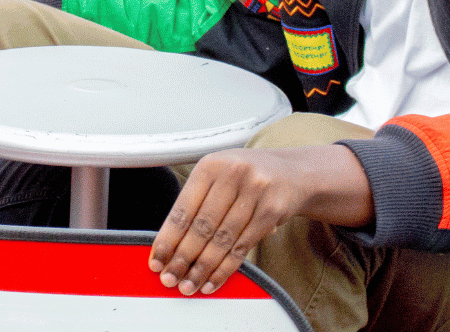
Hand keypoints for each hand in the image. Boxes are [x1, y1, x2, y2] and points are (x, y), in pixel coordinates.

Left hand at [148, 145, 370, 295]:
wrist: (293, 173)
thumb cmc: (245, 178)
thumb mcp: (218, 176)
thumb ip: (196, 202)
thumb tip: (169, 245)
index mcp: (210, 165)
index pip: (182, 209)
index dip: (167, 239)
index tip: (157, 260)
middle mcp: (232, 174)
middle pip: (201, 226)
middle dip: (182, 258)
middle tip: (170, 279)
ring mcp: (255, 191)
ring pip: (222, 239)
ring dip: (203, 268)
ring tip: (190, 285)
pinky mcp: (272, 210)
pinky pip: (243, 246)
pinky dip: (226, 268)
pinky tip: (214, 280)